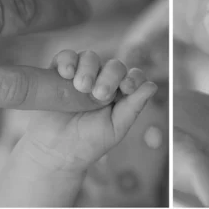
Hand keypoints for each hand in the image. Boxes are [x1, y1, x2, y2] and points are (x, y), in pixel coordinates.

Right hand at [23, 51, 156, 171]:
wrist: (55, 152)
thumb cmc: (88, 142)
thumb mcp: (114, 128)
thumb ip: (133, 107)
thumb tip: (152, 86)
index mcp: (120, 92)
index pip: (132, 75)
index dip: (133, 78)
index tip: (127, 88)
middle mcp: (102, 78)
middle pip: (113, 65)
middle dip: (110, 76)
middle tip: (99, 94)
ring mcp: (81, 73)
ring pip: (90, 57)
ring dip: (89, 68)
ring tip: (81, 87)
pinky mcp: (59, 72)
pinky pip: (65, 57)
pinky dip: (68, 60)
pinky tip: (67, 73)